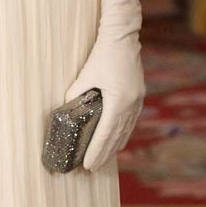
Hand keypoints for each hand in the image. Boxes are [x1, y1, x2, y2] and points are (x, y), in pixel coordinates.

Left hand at [65, 35, 144, 171]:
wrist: (123, 37)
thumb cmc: (104, 54)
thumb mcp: (86, 74)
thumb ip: (76, 93)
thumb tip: (67, 107)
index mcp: (119, 101)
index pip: (105, 133)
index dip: (96, 151)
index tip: (88, 165)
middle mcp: (131, 104)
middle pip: (117, 136)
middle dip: (105, 154)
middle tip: (94, 168)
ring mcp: (137, 101)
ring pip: (126, 130)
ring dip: (114, 146)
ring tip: (104, 159)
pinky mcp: (138, 96)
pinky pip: (130, 121)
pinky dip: (122, 133)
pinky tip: (117, 140)